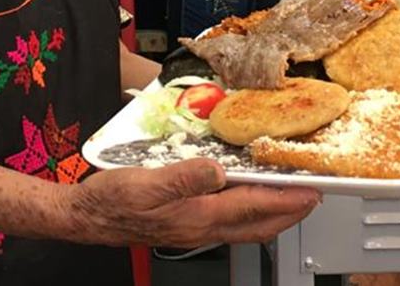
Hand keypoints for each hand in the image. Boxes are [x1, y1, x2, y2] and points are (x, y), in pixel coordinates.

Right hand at [63, 159, 320, 247]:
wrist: (86, 217)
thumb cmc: (111, 200)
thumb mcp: (145, 182)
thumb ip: (183, 177)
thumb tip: (216, 170)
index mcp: (198, 215)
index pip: (254, 207)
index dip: (287, 200)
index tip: (312, 191)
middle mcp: (202, 226)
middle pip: (259, 225)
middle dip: (289, 212)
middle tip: (312, 197)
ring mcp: (195, 229)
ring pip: (247, 227)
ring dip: (273, 215)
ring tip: (290, 200)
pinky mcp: (187, 225)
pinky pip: (231, 223)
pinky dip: (250, 213)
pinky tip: (247, 200)